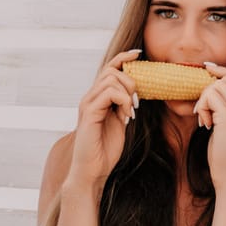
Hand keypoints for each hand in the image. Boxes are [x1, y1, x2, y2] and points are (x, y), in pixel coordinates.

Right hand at [66, 50, 139, 192]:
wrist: (92, 171)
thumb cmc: (105, 150)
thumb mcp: (119, 123)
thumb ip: (124, 106)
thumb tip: (135, 93)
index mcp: (97, 98)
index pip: (109, 68)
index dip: (123, 57)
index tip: (138, 53)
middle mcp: (89, 97)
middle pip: (111, 70)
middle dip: (130, 81)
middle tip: (137, 102)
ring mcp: (87, 104)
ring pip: (110, 79)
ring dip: (127, 92)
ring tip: (131, 112)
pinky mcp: (88, 113)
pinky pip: (108, 93)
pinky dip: (123, 100)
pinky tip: (126, 116)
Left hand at [194, 63, 225, 192]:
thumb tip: (210, 91)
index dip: (223, 71)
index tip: (206, 67)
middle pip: (225, 80)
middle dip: (208, 91)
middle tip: (203, 112)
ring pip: (216, 86)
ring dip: (203, 101)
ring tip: (204, 120)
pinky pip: (210, 96)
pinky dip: (202, 107)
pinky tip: (204, 124)